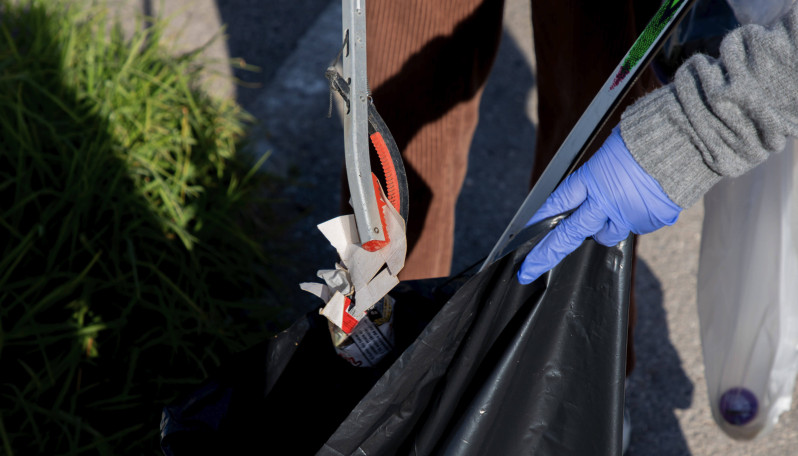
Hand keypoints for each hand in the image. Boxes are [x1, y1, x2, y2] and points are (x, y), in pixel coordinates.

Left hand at [517, 128, 681, 283]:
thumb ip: (595, 178)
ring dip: (605, 226)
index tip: (525, 231)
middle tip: (528, 271)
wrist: (685, 139)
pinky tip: (647, 197)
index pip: (557, 203)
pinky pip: (636, 226)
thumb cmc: (646, 138)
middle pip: (569, 234)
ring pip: (607, 234)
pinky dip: (636, 216)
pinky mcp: (650, 222)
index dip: (538, 219)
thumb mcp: (609, 152)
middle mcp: (606, 202)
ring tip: (622, 200)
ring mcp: (629, 216)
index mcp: (592, 178)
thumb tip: (590, 194)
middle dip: (546, 255)